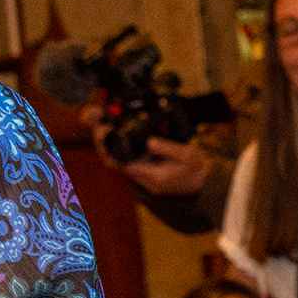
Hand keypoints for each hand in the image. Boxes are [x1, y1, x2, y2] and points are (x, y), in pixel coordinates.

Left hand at [80, 105, 216, 197]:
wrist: (206, 182)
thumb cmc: (198, 169)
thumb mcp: (188, 156)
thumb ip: (169, 149)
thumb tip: (150, 141)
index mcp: (151, 176)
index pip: (120, 162)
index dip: (107, 146)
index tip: (101, 129)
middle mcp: (143, 177)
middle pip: (113, 159)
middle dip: (101, 139)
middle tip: (92, 115)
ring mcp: (143, 174)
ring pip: (119, 157)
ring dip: (108, 141)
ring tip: (98, 118)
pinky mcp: (146, 168)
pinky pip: (128, 156)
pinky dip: (118, 143)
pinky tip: (114, 128)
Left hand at [118, 135, 214, 198]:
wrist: (210, 182)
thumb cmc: (200, 167)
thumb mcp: (185, 153)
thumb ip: (166, 148)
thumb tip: (149, 141)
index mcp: (156, 177)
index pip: (129, 167)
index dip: (122, 155)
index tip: (119, 141)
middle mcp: (152, 185)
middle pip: (130, 171)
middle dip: (127, 157)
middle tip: (127, 140)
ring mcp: (155, 187)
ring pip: (136, 173)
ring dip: (135, 160)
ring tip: (139, 146)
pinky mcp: (159, 186)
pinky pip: (144, 175)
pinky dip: (143, 165)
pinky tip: (150, 154)